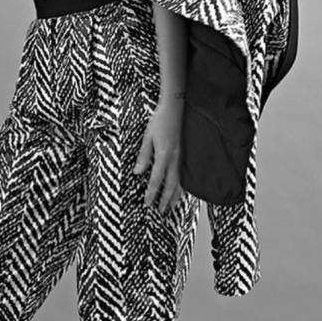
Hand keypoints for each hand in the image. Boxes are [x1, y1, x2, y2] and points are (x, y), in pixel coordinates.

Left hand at [132, 98, 183, 212]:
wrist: (175, 108)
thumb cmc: (161, 120)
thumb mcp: (147, 137)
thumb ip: (144, 156)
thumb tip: (138, 172)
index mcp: (164, 155)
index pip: (157, 180)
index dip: (152, 193)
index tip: (147, 203)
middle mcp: (175, 159)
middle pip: (171, 185)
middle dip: (166, 200)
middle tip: (161, 212)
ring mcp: (181, 157)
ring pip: (180, 182)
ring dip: (175, 196)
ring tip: (171, 206)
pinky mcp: (183, 154)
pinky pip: (183, 175)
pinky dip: (181, 186)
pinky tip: (179, 190)